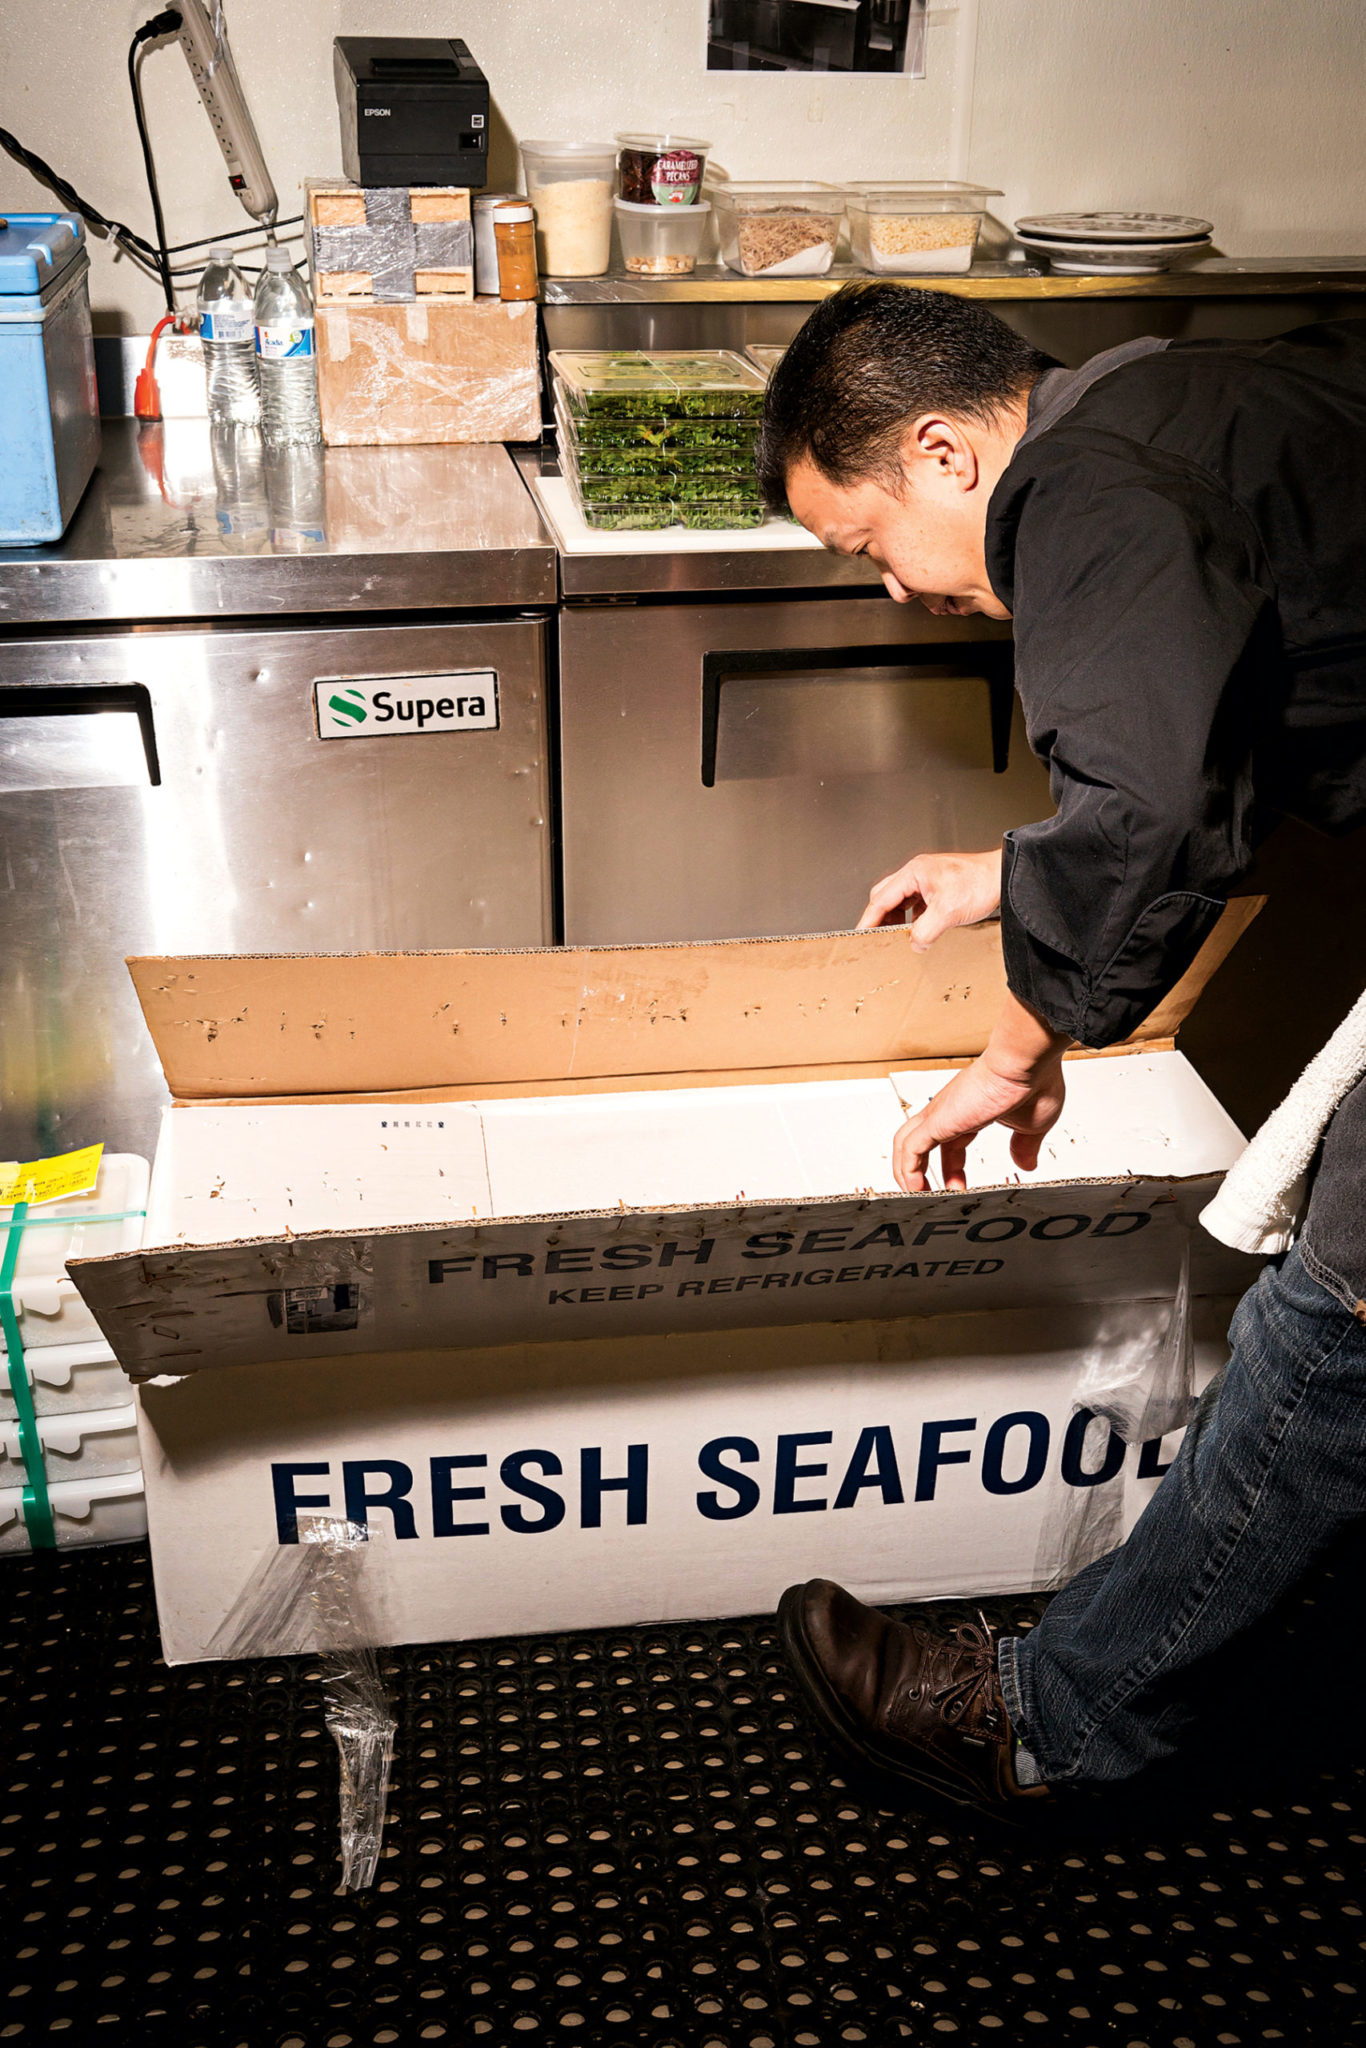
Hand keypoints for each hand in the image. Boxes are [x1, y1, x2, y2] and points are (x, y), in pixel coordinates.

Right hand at [857, 849, 1001, 948]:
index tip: (859, 935)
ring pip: (901, 901)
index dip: (868, 919)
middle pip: (886, 897)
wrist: (1004, 877)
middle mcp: (917, 873)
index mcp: (913, 872)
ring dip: (897, 919)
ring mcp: (927, 879)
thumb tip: (914, 945)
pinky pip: (916, 903)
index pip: (881, 898)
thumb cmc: (980, 883)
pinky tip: (918, 930)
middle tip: (877, 938)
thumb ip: (925, 931)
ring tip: (898, 936)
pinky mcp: (937, 887)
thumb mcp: (948, 913)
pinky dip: (912, 918)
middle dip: (880, 919)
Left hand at [892, 993, 1070, 1192]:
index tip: (960, 1188)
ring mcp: (941, 1113)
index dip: (952, 1168)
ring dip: (909, 1174)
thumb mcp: (1032, 1125)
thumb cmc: (1033, 1080)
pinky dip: (907, 1171)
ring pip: (907, 1145)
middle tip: (939, 1196)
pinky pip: (910, 1149)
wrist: (1027, 1061)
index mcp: (972, 1110)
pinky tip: (915, 1188)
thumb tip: (1026, 1164)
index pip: (951, 1143)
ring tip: (918, 1196)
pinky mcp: (937, 1119)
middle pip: (923, 1144)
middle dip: (928, 1174)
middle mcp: (951, 1110)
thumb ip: (1025, 1146)